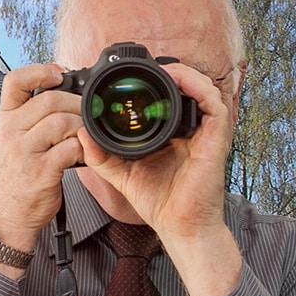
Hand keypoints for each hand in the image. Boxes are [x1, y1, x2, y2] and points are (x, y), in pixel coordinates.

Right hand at [0, 64, 82, 270]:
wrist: (8, 211)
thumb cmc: (17, 173)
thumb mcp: (14, 138)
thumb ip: (33, 115)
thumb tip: (62, 86)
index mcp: (6, 119)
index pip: (14, 81)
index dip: (39, 71)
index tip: (58, 75)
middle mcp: (11, 132)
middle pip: (50, 100)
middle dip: (77, 104)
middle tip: (87, 113)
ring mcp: (25, 151)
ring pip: (62, 122)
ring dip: (82, 127)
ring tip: (85, 136)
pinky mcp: (41, 171)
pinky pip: (71, 148)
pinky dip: (84, 148)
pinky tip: (83, 153)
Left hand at [80, 62, 241, 295]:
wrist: (178, 226)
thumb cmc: (157, 200)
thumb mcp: (119, 172)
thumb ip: (100, 154)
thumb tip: (80, 134)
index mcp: (172, 132)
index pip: (169, 97)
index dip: (155, 81)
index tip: (130, 76)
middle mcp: (191, 129)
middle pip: (189, 87)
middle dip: (170, 71)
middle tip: (145, 69)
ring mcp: (206, 133)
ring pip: (204, 88)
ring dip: (186, 73)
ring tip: (163, 70)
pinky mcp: (215, 140)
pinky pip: (215, 105)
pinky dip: (199, 88)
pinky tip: (179, 82)